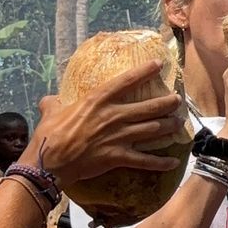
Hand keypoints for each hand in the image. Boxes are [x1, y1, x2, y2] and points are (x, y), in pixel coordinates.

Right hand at [35, 61, 186, 180]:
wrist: (49, 163)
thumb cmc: (49, 136)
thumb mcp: (51, 112)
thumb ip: (54, 103)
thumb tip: (49, 100)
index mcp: (97, 101)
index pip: (126, 81)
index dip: (145, 71)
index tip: (159, 64)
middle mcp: (113, 116)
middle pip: (149, 107)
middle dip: (167, 102)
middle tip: (178, 99)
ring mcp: (118, 137)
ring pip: (152, 130)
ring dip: (169, 126)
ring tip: (179, 123)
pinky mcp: (118, 157)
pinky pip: (145, 161)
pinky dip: (161, 163)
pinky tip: (173, 163)